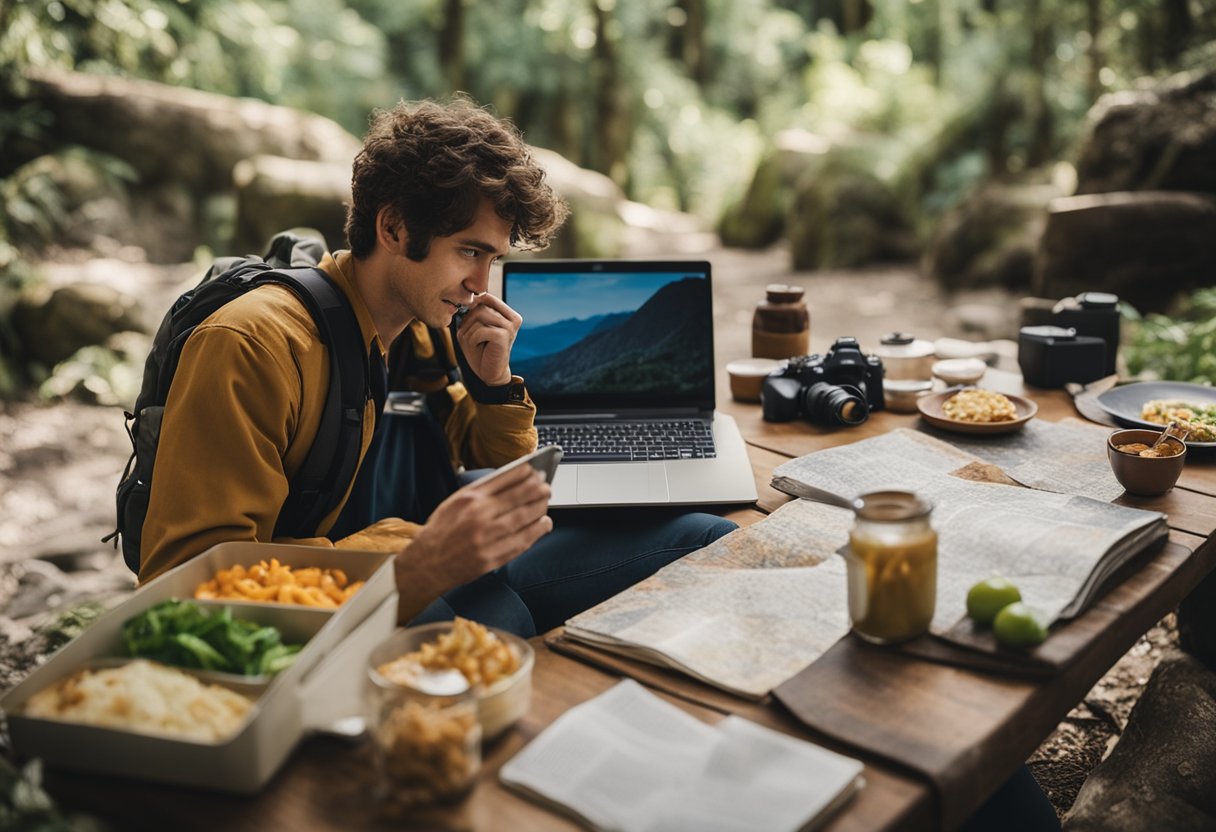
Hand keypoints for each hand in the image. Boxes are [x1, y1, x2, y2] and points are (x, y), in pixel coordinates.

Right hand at [394, 463, 551, 620]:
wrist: (427, 564)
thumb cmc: (441, 531)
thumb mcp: (455, 501)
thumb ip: (482, 491)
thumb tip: (512, 479)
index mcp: (469, 499)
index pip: (505, 479)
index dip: (525, 473)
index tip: (535, 470)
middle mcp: (479, 516)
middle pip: (520, 496)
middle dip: (538, 488)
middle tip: (546, 485)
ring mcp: (487, 538)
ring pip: (525, 517)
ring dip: (541, 507)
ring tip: (546, 501)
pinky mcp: (493, 557)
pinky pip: (523, 541)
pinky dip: (537, 530)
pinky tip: (544, 523)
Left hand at [456, 294, 520, 386]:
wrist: (489, 374)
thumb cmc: (480, 351)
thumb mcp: (474, 327)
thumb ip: (473, 312)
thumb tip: (471, 298)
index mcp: (508, 314)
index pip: (486, 297)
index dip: (472, 305)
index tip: (465, 319)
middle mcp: (512, 318)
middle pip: (480, 306)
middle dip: (468, 321)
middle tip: (469, 337)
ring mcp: (510, 327)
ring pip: (479, 316)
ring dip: (469, 331)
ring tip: (474, 343)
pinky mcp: (504, 336)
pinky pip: (480, 330)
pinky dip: (472, 339)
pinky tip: (477, 347)